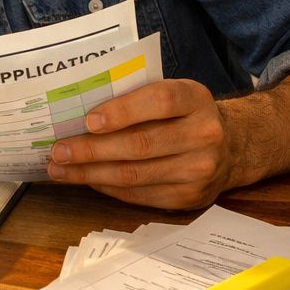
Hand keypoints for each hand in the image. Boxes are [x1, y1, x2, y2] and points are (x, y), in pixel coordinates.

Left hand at [47, 79, 234, 208]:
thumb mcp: (172, 92)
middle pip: (141, 144)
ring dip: (91, 173)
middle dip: (92, 150)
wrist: (231, 147)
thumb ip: (137, 96)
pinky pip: (139, 195)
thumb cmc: (184, 114)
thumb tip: (80, 111)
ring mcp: (198, 170)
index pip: (159, 102)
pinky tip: (87, 180)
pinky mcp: (189, 197)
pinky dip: (107, 188)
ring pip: (135, 175)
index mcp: (196, 98)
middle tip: (59, 151)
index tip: (88, 121)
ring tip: (60, 170)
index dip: (122, 111)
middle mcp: (203, 134)